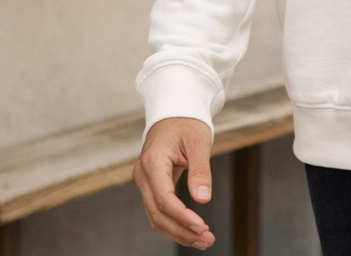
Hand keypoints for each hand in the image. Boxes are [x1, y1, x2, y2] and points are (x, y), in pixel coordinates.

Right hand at [133, 117, 215, 248]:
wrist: (175, 110)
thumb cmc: (187, 122)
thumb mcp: (199, 142)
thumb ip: (200, 171)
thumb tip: (203, 199)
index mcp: (153, 162)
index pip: (164, 199)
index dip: (182, 216)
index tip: (201, 227)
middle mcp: (143, 174)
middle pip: (157, 213)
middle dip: (181, 230)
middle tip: (206, 240)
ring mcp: (145, 180)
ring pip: (156, 216)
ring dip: (178, 231)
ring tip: (202, 240)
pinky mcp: (151, 184)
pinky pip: (158, 209)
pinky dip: (174, 222)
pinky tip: (191, 229)